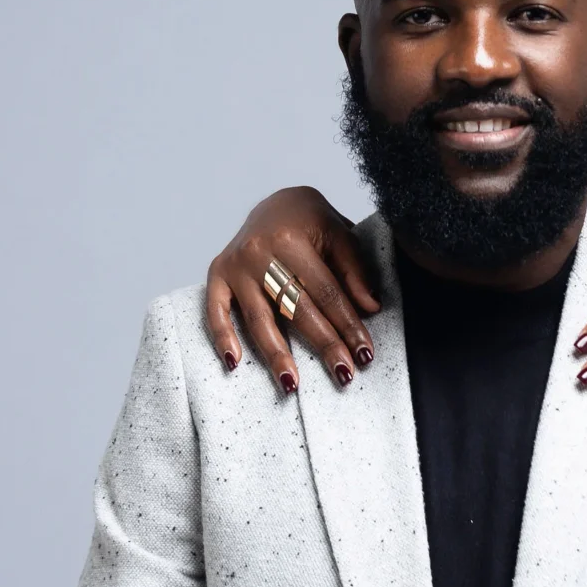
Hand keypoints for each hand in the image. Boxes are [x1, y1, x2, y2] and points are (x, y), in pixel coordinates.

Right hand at [204, 187, 380, 394]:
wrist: (274, 202)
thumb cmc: (312, 221)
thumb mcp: (340, 234)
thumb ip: (354, 271)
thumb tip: (370, 309)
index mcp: (292, 239)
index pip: (326, 292)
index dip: (347, 324)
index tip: (364, 352)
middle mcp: (259, 252)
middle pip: (295, 308)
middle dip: (323, 344)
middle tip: (342, 374)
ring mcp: (235, 265)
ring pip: (258, 318)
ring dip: (276, 354)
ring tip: (292, 384)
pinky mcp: (217, 273)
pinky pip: (216, 311)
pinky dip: (222, 337)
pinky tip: (234, 363)